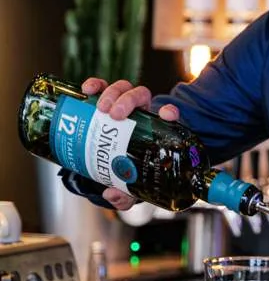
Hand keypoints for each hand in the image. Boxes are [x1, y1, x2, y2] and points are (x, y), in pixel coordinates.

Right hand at [81, 77, 179, 211]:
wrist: (115, 162)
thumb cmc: (130, 169)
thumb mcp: (131, 185)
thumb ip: (125, 194)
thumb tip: (110, 194)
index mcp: (154, 130)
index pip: (168, 115)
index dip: (169, 112)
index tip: (167, 115)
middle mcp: (141, 114)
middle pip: (141, 96)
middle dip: (128, 100)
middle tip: (115, 114)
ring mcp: (123, 105)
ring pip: (123, 88)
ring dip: (112, 93)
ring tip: (100, 108)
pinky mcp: (104, 101)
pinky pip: (101, 87)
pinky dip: (95, 85)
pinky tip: (86, 89)